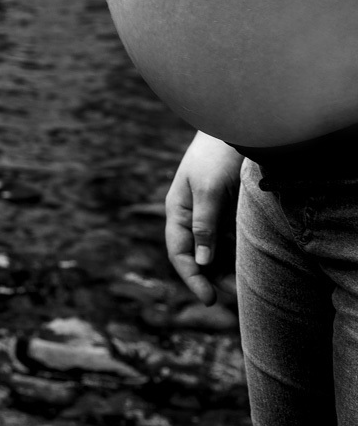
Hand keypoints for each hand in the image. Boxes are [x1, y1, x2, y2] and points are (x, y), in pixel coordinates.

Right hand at [165, 131, 242, 305]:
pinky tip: (248, 264)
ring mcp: (208, 214)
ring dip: (224, 268)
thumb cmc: (217, 157)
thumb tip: (202, 261)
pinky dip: (235, 254)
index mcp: (177, 211)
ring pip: (213, 250)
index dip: (191, 278)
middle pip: (196, 256)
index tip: (208, 299)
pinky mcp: (226, 210)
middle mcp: (190, 216)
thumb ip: (204, 225)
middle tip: (230, 298)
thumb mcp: (208, 191)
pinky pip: (228, 239)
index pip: (179, 252)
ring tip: (242, 286)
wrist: (237, 127)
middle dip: (210, 278)